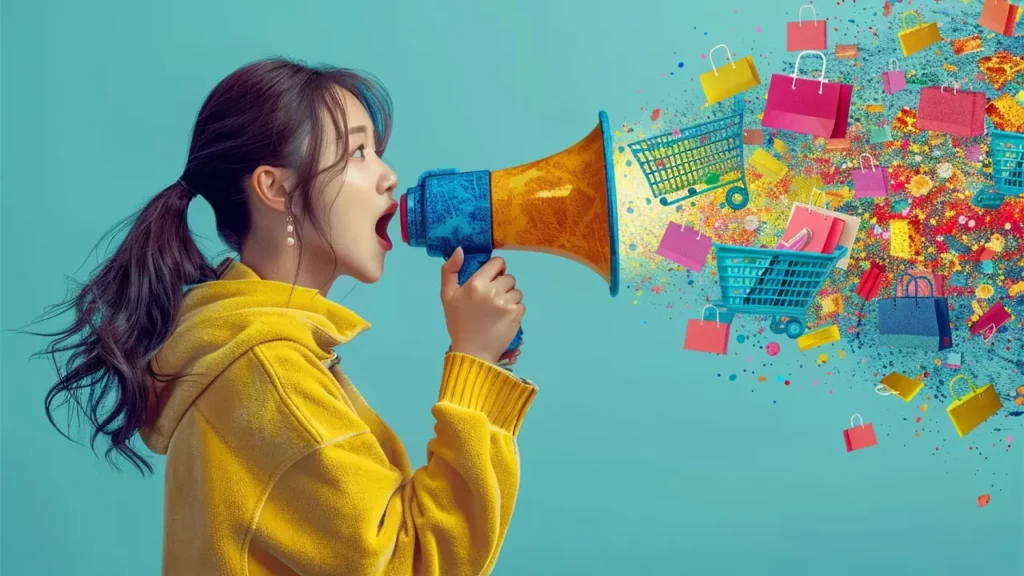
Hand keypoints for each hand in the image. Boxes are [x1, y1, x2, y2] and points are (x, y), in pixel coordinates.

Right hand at [440, 247, 525, 364]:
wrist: (472, 352)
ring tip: (497, 311)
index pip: (498, 263)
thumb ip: (450, 270)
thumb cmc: (458, 324)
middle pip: (509, 277)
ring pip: (517, 291)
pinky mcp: (516, 315)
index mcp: (475, 284)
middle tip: (491, 300)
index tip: (491, 280)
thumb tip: (460, 249)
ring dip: (509, 298)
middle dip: (502, 285)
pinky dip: (515, 310)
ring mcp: (506, 303)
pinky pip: (521, 304)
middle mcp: (492, 291)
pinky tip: (503, 319)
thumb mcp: (447, 296)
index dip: (496, 269)